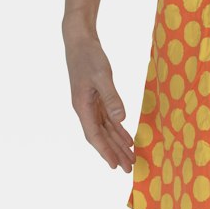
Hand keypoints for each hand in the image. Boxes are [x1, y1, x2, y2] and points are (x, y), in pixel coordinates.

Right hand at [64, 28, 135, 170]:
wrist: (79, 41)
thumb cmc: (89, 56)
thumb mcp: (102, 76)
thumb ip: (112, 97)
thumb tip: (121, 119)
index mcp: (82, 106)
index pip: (94, 135)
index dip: (105, 151)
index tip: (114, 166)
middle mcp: (84, 109)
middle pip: (101, 136)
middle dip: (114, 152)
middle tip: (129, 168)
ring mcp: (90, 104)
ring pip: (105, 129)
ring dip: (117, 143)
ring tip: (131, 157)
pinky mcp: (96, 98)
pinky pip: (108, 119)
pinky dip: (118, 129)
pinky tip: (127, 138)